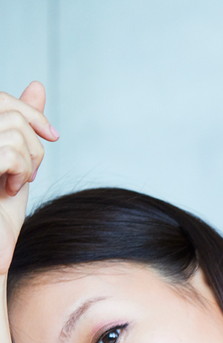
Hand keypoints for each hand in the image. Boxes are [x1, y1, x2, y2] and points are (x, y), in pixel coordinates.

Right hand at [0, 81, 58, 273]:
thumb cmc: (1, 211)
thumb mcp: (18, 161)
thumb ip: (24, 126)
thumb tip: (37, 86)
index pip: (2, 99)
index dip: (31, 111)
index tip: (52, 135)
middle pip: (10, 111)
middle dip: (32, 141)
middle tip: (30, 172)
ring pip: (13, 130)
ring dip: (27, 160)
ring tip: (16, 182)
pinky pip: (9, 151)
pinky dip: (20, 169)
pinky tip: (10, 188)